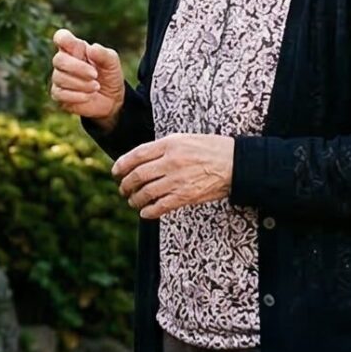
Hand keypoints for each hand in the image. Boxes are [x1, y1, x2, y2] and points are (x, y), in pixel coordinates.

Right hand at [48, 28, 125, 124]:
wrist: (111, 99)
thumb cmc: (109, 75)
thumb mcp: (112, 63)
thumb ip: (103, 54)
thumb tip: (91, 49)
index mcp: (75, 48)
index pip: (61, 37)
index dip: (63, 39)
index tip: (76, 47)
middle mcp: (64, 61)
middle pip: (59, 60)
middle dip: (78, 68)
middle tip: (95, 74)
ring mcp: (59, 78)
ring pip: (59, 78)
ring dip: (81, 84)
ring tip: (96, 87)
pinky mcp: (59, 95)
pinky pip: (60, 94)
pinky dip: (76, 96)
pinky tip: (88, 96)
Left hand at [111, 135, 234, 219]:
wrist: (235, 163)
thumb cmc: (209, 149)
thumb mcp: (184, 139)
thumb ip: (162, 148)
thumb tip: (140, 159)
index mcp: (169, 145)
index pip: (136, 155)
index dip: (121, 165)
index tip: (115, 172)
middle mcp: (170, 162)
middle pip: (137, 176)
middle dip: (125, 185)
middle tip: (123, 189)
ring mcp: (177, 180)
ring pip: (145, 193)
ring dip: (135, 200)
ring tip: (133, 201)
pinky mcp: (185, 197)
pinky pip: (160, 207)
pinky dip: (148, 212)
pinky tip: (145, 212)